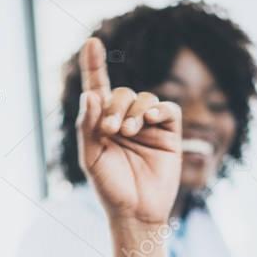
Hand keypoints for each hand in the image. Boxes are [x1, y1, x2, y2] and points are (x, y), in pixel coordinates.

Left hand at [76, 37, 181, 226]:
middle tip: (110, 130)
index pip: (98, 88)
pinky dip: (157, 110)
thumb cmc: (110, 188)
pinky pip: (166, 108)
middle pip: (121, 93)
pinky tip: (148, 121)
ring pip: (143, 98)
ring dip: (134, 111)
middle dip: (115, 107)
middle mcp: (125, 120)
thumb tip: (91, 95)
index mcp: (102, 124)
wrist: (136, 213)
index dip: (94, 65)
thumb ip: (87, 126)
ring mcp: (148, 126)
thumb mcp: (90, 157)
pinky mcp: (169, 132)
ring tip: (128, 133)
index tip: (92, 43)